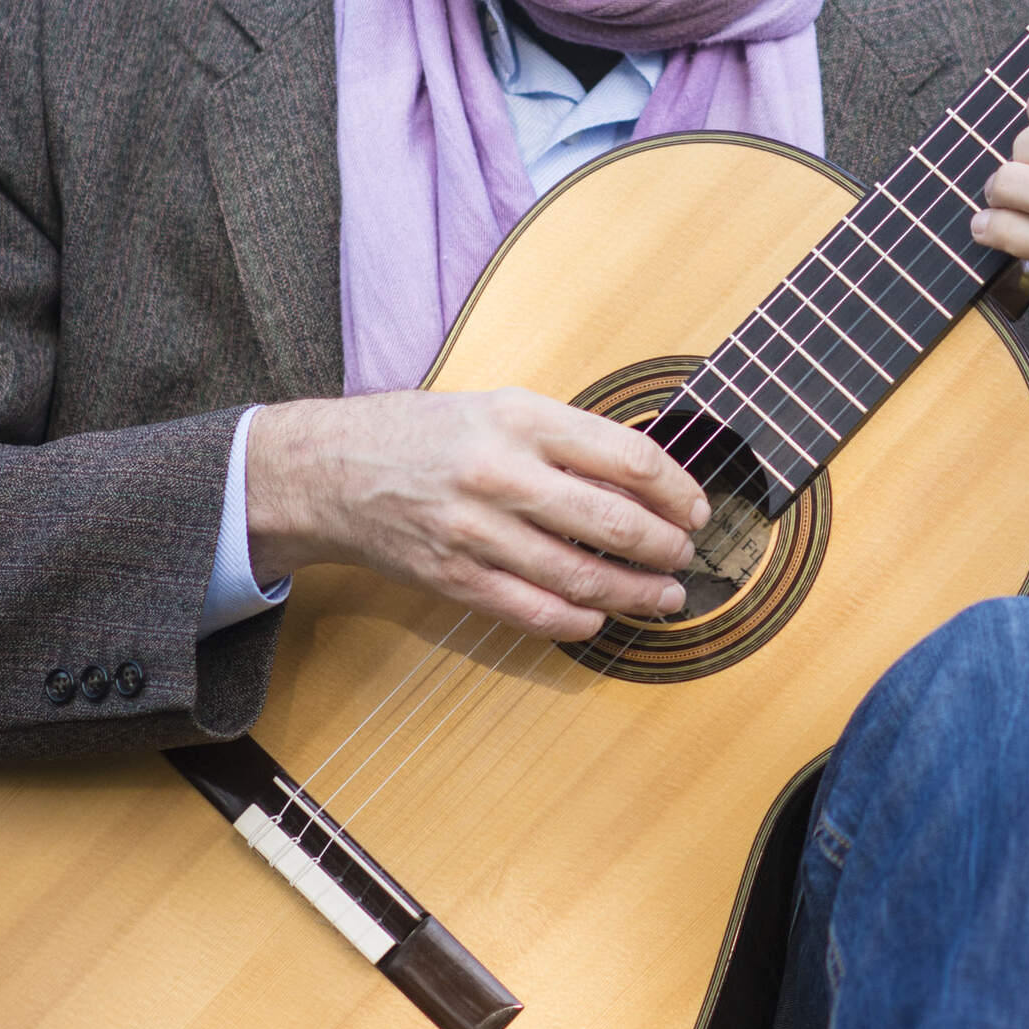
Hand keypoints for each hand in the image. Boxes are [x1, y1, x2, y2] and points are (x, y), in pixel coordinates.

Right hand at [244, 389, 713, 641]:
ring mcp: (476, 531)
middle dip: (665, 548)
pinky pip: (533, 610)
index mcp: (522, 419)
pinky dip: (579, 620)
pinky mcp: (454, 577)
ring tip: (663, 597)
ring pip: (580, 575)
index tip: (696, 509)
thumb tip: (650, 481)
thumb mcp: (502, 407)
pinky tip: (601, 617)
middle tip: (686, 557)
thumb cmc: (427, 434)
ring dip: (635, 593)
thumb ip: (570, 439)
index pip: (629, 458)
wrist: (333, 470)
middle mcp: (502, 473)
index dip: (677, 491)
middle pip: (614, 522)